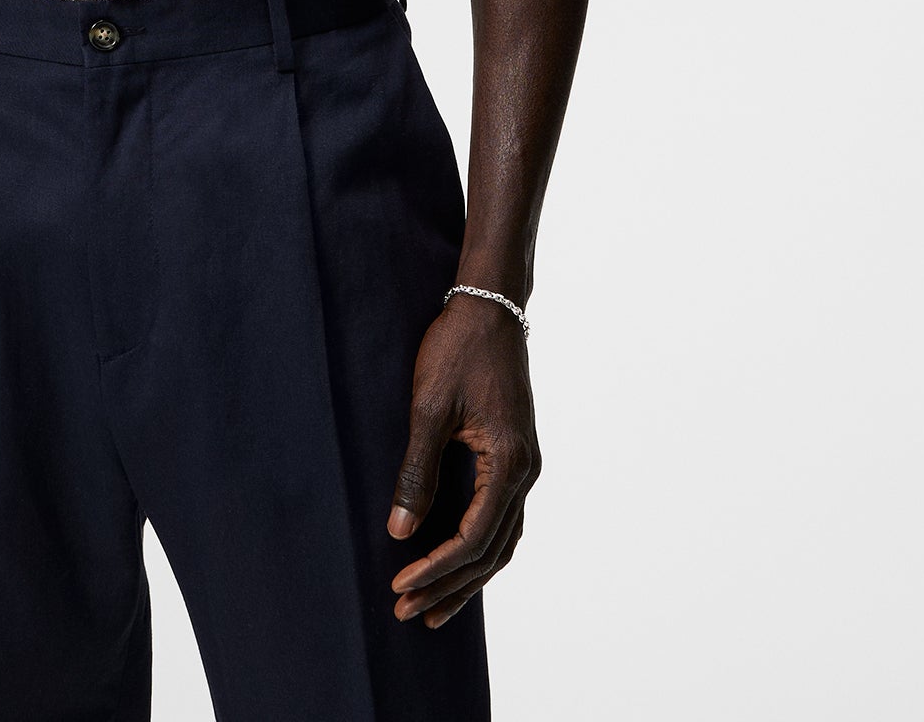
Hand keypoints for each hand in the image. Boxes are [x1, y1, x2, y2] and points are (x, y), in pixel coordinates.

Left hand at [386, 294, 539, 627]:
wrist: (489, 308)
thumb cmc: (456, 350)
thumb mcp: (428, 408)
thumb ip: (416, 471)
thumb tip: (398, 531)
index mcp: (509, 462)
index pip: (473, 538)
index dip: (437, 569)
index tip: (401, 588)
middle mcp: (525, 472)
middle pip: (491, 552)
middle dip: (450, 586)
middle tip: (408, 614)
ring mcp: (524, 465)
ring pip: (501, 541)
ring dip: (467, 576)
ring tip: (433, 608)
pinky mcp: (515, 457)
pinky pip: (501, 519)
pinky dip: (478, 549)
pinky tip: (455, 562)